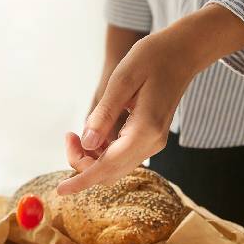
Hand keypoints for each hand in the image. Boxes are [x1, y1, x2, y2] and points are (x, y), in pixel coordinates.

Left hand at [58, 4, 243, 194]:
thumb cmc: (152, 58)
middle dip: (82, 164)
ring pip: (115, 167)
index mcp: (145, 129)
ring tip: (77, 133)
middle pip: (109, 172)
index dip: (81, 180)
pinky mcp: (150, 137)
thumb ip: (104, 114)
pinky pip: (122, 156)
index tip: (60, 191)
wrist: (183, 52)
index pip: (107, 166)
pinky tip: (95, 132)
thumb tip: (87, 144)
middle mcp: (152, 142)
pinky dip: (103, 152)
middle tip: (69, 136)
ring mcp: (153, 142)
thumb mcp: (122, 80)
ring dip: (92, 158)